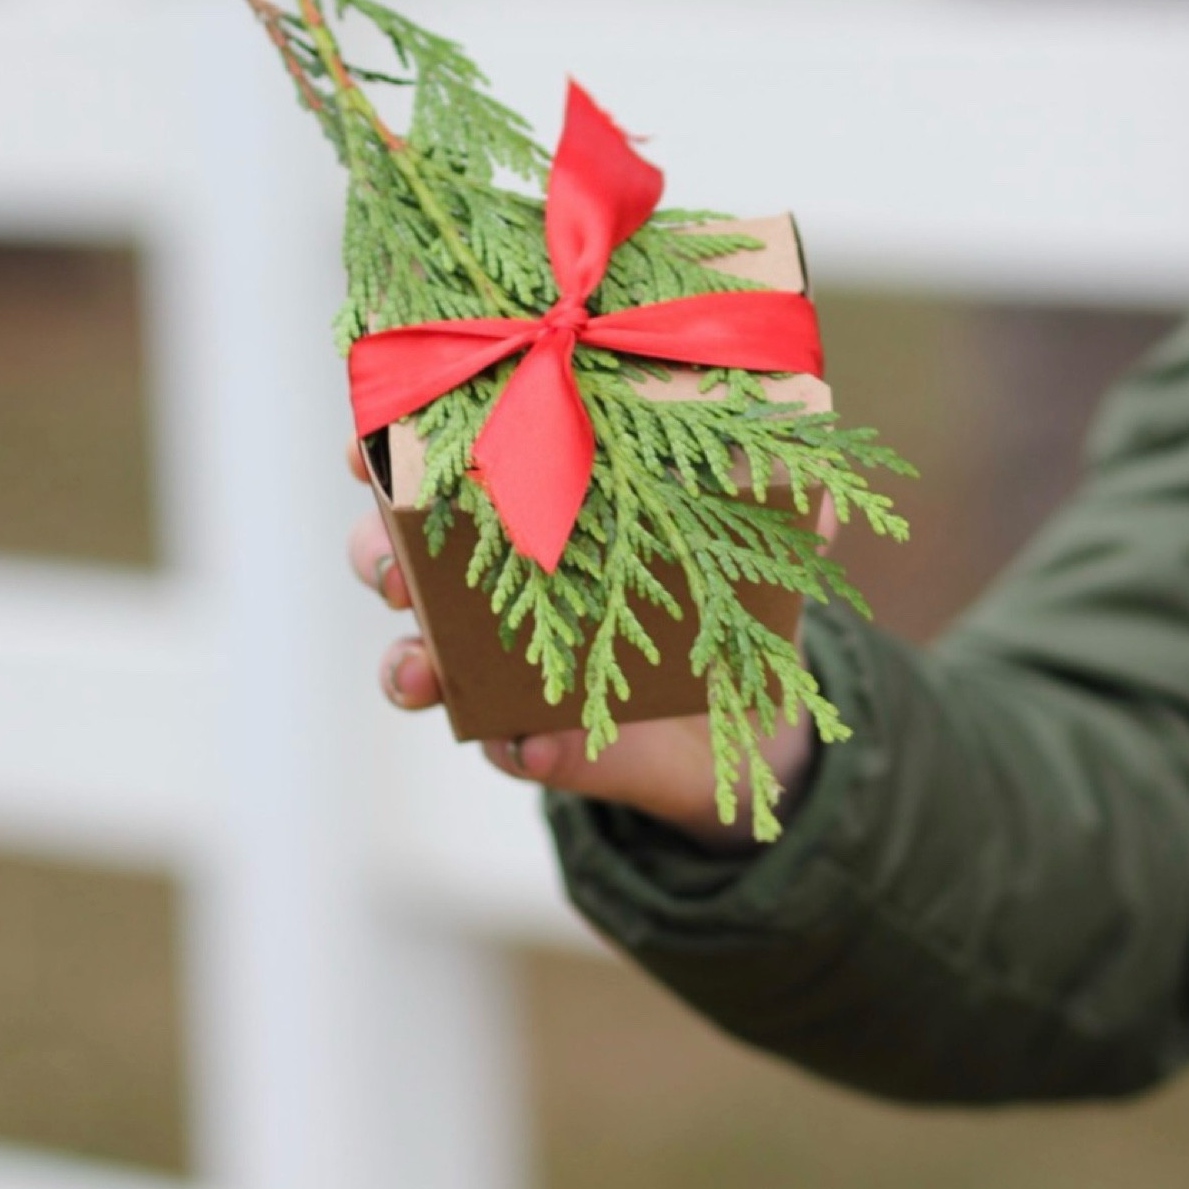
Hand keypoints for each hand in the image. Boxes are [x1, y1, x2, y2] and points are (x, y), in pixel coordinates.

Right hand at [347, 439, 828, 848]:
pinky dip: (518, 748)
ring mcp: (502, 672)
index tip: (364, 439)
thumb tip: (824, 500)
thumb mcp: (768, 539)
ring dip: (407, 662)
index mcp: (529, 506)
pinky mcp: (541, 743)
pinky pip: (509, 749)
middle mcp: (496, 586)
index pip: (440, 465)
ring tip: (421, 668)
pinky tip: (530, 743)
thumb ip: (792, 511)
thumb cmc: (732, 594)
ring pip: (416, 660)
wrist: (751, 725)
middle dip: (378, 553)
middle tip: (397, 563)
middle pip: (393, 561)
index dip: (386, 447)